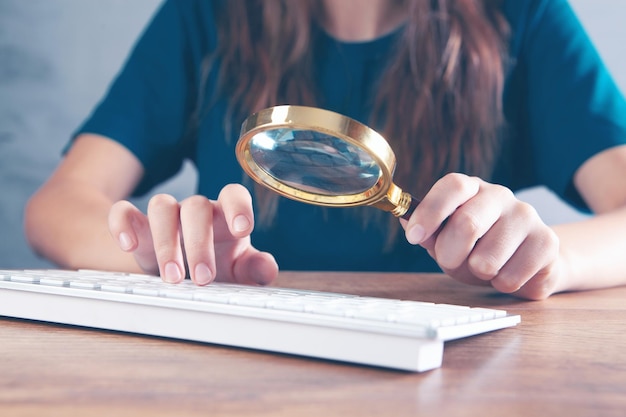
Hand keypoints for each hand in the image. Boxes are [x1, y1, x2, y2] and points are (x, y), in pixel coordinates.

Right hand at [108, 184, 277, 285]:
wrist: (185, 272)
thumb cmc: (219, 266)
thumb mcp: (240, 270)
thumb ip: (255, 267)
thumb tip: (267, 267)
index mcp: (225, 215)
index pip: (233, 194)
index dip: (238, 206)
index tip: (242, 228)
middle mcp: (196, 210)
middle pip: (196, 206)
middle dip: (200, 243)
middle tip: (204, 279)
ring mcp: (166, 216)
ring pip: (161, 206)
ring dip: (166, 241)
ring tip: (173, 278)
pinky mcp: (138, 226)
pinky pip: (123, 212)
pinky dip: (122, 223)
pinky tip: (128, 245)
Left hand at [401, 173, 562, 299]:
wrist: (528, 263)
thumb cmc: (479, 248)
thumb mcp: (447, 241)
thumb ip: (430, 234)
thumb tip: (408, 223)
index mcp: (471, 189)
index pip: (453, 186)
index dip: (430, 212)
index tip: (414, 237)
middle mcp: (500, 195)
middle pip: (467, 223)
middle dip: (450, 253)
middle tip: (450, 262)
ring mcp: (527, 216)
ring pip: (487, 258)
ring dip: (478, 273)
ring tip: (484, 267)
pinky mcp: (547, 242)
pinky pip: (510, 277)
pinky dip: (500, 284)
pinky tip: (507, 273)